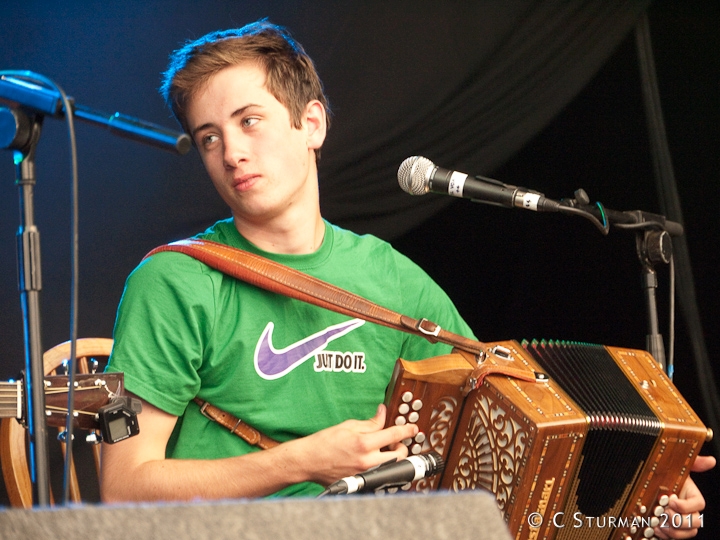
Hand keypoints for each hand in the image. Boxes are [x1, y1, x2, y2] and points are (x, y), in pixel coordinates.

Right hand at [289, 403, 417, 486]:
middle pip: (400, 454)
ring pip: (392, 466)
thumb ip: (370, 423)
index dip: (407, 430)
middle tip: (395, 440)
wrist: (309, 461)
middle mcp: (367, 461)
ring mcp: (366, 474)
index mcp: (364, 443)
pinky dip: (382, 467)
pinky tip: (375, 461)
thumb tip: (383, 414)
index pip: (394, 434)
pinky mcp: (362, 483)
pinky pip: (380, 474)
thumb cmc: (324, 443)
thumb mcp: (348, 426)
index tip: (413, 428)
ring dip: (394, 457)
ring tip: (384, 450)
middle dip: (402, 446)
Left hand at [654, 455, 715, 538]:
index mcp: (692, 496)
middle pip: (695, 523)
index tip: (672, 500)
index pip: (699, 504)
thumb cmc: (666, 476)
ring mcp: (681, 521)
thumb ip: (693, 463)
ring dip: (673, 531)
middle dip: (680, 520)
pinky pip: (673, 537)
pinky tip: (655, 529)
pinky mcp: (670, 528)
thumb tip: (710, 460)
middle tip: (665, 512)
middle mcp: (690, 511)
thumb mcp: (677, 467)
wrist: (651, 484)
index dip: (686, 505)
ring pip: (686, 533)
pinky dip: (665, 536)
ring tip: (659, 523)